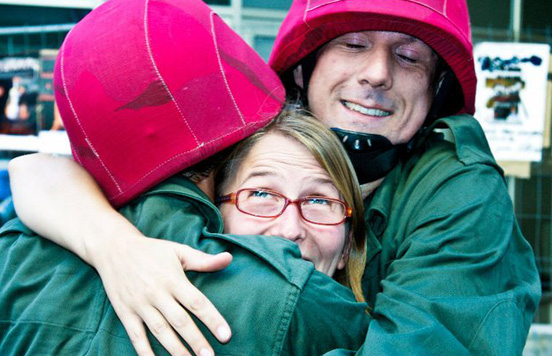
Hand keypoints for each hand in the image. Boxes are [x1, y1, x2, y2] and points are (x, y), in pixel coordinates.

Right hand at [91, 234, 232, 355]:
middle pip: (180, 321)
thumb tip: (229, 258)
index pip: (197, 302)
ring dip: (176, 350)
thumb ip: (204, 260)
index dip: (212, 319)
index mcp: (173, 279)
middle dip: (196, 341)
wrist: (114, 249)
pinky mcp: (125, 313)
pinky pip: (136, 336)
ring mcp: (140, 305)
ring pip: (160, 332)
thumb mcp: (178, 251)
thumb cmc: (152, 251)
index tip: (226, 335)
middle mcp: (157, 293)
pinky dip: (146, 352)